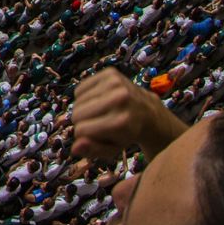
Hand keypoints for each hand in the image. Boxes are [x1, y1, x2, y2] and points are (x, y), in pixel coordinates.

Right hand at [71, 68, 186, 162]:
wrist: (148, 112)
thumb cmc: (128, 133)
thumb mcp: (113, 148)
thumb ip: (94, 151)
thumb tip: (74, 148)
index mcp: (121, 122)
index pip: (81, 129)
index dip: (83, 136)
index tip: (92, 136)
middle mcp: (119, 99)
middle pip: (77, 113)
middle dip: (81, 122)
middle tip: (94, 124)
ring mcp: (115, 83)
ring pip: (77, 100)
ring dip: (82, 109)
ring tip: (98, 113)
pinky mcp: (110, 73)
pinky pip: (80, 88)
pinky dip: (83, 97)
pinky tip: (97, 101)